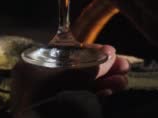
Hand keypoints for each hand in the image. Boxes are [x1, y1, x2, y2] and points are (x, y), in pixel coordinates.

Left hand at [10, 44, 128, 115]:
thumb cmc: (49, 94)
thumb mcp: (71, 75)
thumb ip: (91, 64)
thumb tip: (110, 53)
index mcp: (33, 63)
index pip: (64, 50)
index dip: (89, 50)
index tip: (109, 51)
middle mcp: (39, 76)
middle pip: (76, 67)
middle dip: (102, 67)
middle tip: (124, 66)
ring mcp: (49, 94)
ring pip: (81, 84)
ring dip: (104, 81)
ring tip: (123, 80)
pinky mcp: (59, 107)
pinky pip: (79, 97)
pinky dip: (96, 94)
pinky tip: (111, 90)